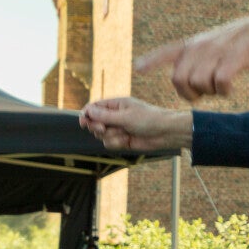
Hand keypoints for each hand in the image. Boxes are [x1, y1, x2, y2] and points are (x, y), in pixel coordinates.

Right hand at [79, 98, 193, 151]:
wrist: (165, 133)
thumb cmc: (148, 119)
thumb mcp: (125, 116)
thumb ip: (105, 115)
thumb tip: (88, 110)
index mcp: (116, 104)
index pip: (94, 107)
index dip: (86, 114)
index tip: (83, 121)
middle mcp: (115, 115)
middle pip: (94, 122)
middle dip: (97, 127)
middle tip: (103, 128)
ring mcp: (118, 128)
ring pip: (101, 135)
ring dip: (111, 136)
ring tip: (124, 133)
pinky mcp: (121, 140)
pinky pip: (109, 143)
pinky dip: (116, 143)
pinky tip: (127, 140)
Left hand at [138, 18, 248, 103]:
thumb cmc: (233, 43)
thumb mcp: (207, 44)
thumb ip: (193, 59)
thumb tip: (183, 83)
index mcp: (191, 45)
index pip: (166, 52)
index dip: (151, 61)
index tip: (138, 69)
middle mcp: (198, 48)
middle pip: (179, 80)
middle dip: (189, 94)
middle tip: (203, 94)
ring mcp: (214, 53)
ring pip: (199, 84)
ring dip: (210, 92)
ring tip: (220, 87)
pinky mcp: (232, 59)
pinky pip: (220, 83)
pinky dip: (225, 91)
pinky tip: (230, 88)